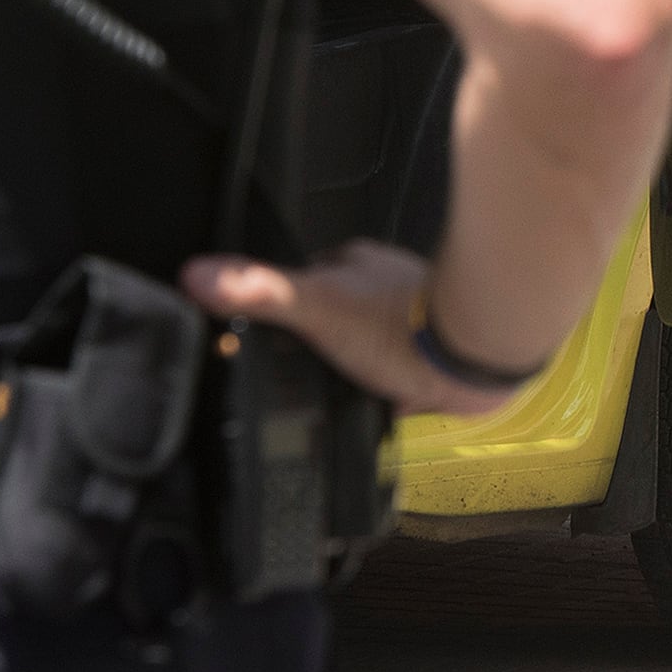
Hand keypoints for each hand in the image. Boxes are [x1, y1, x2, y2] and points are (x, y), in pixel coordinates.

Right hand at [183, 239, 537, 418]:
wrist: (476, 349)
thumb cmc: (398, 323)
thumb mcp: (315, 306)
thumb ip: (259, 291)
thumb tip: (195, 273)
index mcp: (356, 265)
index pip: (309, 280)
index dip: (289, 305)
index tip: (270, 331)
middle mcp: (389, 283)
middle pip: (344, 310)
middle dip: (327, 338)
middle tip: (303, 372)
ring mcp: (419, 317)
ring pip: (377, 339)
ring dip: (363, 362)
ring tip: (338, 394)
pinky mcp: (442, 353)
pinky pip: (409, 372)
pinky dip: (395, 388)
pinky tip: (384, 406)